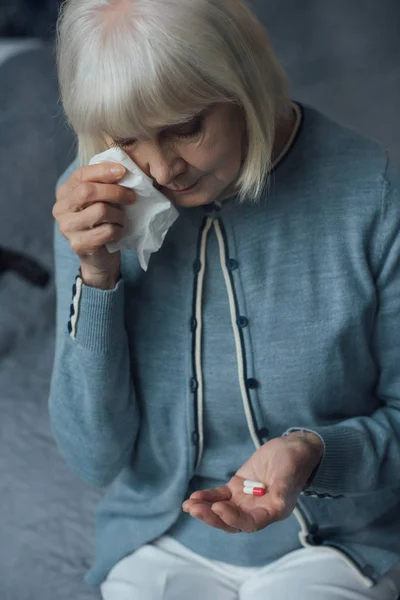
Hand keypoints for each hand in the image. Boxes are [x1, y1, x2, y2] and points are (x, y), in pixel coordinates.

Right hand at [53, 162, 135, 288]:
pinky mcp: (78, 244)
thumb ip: (104, 185)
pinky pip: (106, 231)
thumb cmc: (102, 223)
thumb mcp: (101, 200)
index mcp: (64, 193)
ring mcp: (67, 228)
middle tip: (131, 197)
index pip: (81, 175)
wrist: (99, 257)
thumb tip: (123, 170)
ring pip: (100, 211)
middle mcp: (60, 209)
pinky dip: (118, 230)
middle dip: (115, 191)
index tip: (123, 171)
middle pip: (88, 191)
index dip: (103, 171)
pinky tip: (118, 232)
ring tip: (122, 219)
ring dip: (119, 215)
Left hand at [182, 431, 322, 533]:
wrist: (292, 449)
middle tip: (193, 509)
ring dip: (205, 509)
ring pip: (221, 509)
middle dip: (211, 517)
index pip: (248, 523)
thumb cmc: (295, 462)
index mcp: (271, 512)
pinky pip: (219, 496)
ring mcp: (245, 500)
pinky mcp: (237, 488)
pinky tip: (194, 497)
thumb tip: (277, 504)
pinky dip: (207, 497)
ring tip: (188, 505)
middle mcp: (256, 511)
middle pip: (230, 521)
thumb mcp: (289, 474)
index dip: (232, 518)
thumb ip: (282, 490)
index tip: (218, 507)